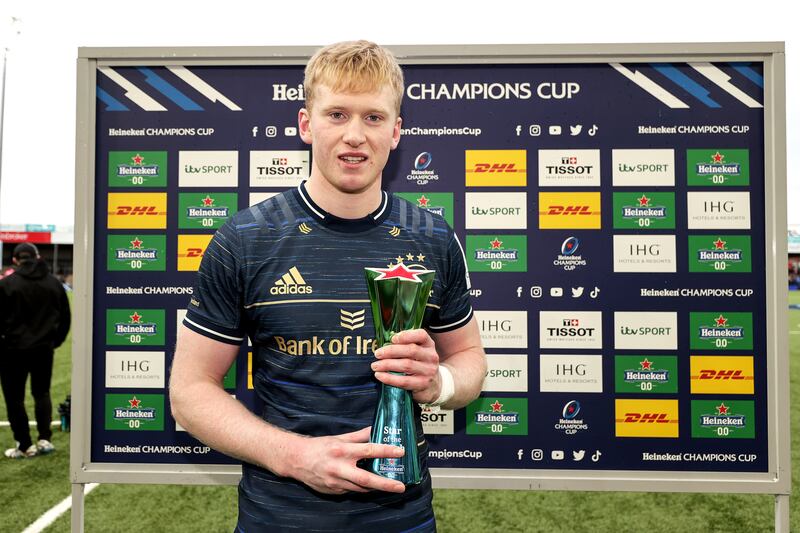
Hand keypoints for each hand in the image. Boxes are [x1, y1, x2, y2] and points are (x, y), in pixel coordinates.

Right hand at [283, 427, 405, 494]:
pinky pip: (352, 490)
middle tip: (400, 486)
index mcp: (342, 450)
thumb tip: (375, 429)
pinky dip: (361, 487)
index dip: (385, 451)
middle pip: (366, 478)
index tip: (400, 451)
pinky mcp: (333, 492)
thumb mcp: (339, 438)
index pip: (368, 450)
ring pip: (361, 487)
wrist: (296, 461)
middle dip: (385, 484)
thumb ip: (359, 436)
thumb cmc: (319, 447)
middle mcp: (339, 468)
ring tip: (390, 485)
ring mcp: (336, 482)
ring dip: (375, 487)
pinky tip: (368, 484)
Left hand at [371, 328, 441, 403]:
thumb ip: (405, 345)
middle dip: (391, 351)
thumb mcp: (418, 351)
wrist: (434, 385)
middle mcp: (431, 356)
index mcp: (428, 344)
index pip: (421, 335)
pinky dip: (389, 378)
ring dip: (387, 365)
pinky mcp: (422, 384)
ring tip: (375, 365)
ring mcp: (428, 371)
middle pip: (411, 350)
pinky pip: (404, 381)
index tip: (393, 339)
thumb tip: (384, 343)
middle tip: (377, 353)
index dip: (406, 335)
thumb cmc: (419, 364)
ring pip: (406, 365)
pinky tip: (380, 375)